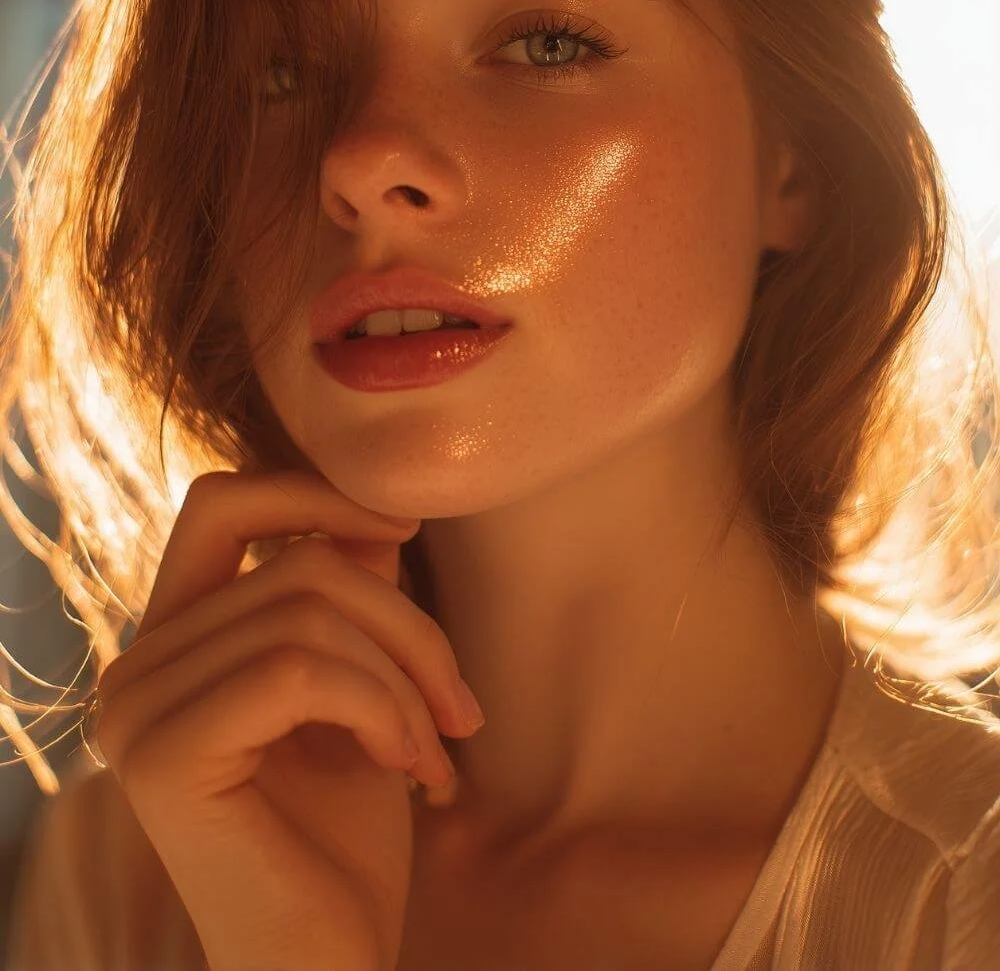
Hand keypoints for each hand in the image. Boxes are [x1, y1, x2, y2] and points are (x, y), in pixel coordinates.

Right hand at [92, 468, 483, 970]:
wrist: (330, 964)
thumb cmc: (347, 841)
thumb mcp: (363, 690)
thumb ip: (351, 599)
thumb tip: (375, 513)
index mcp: (173, 644)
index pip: (221, 504)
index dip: (314, 492)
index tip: (405, 530)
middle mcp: (135, 668)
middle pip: (298, 560)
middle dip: (407, 623)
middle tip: (461, 709)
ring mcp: (138, 710)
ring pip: (308, 609)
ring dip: (406, 679)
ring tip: (435, 754)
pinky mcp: (163, 754)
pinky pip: (299, 669)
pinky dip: (380, 708)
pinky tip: (408, 770)